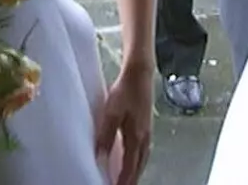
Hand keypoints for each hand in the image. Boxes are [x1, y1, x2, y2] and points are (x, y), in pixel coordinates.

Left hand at [95, 64, 152, 184]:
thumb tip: (100, 158)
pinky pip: (143, 152)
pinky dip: (137, 162)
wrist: (140, 73)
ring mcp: (147, 133)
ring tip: (126, 181)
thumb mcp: (111, 113)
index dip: (122, 182)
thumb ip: (105, 136)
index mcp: (136, 138)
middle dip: (130, 180)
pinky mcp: (146, 126)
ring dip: (134, 173)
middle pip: (138, 168)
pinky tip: (131, 161)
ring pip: (142, 160)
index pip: (129, 168)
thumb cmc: (125, 91)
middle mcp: (144, 139)